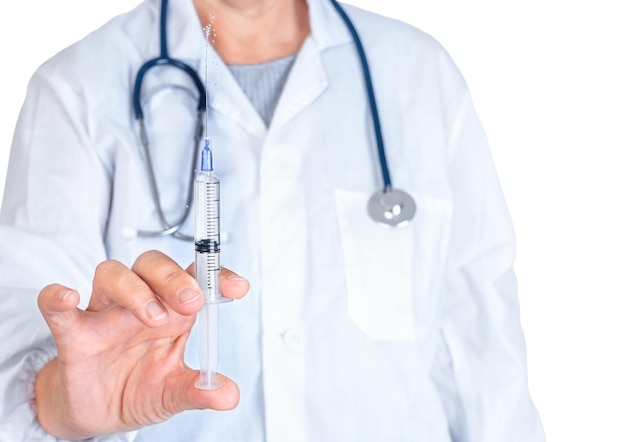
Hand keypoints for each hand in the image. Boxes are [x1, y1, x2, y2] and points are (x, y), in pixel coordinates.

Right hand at [34, 250, 248, 439]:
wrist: (99, 413)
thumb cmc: (140, 389)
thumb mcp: (174, 392)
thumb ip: (199, 390)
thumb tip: (229, 395)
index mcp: (172, 312)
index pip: (195, 279)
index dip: (216, 276)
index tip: (237, 287)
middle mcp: (140, 304)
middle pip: (153, 265)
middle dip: (174, 278)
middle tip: (191, 303)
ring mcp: (105, 314)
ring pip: (114, 274)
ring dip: (135, 289)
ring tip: (153, 318)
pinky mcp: (73, 333)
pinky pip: (58, 307)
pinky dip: (57, 297)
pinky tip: (67, 297)